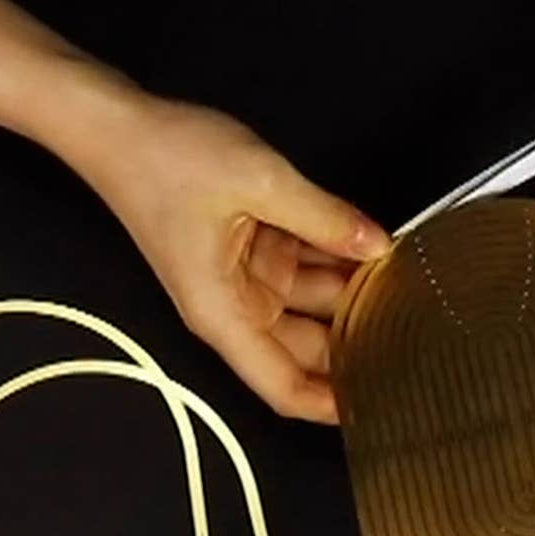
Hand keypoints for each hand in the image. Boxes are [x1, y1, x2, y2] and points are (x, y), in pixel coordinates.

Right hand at [63, 87, 390, 423]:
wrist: (116, 127)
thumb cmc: (166, 160)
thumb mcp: (258, 181)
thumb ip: (323, 217)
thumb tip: (378, 244)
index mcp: (225, 316)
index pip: (284, 387)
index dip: (332, 406)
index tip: (383, 408)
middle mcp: (235, 310)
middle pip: (308, 349)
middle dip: (356, 339)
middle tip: (418, 328)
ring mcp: (244, 282)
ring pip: (312, 306)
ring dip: (352, 292)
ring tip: (409, 280)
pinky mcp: (250, 252)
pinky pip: (303, 267)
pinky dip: (334, 258)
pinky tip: (376, 246)